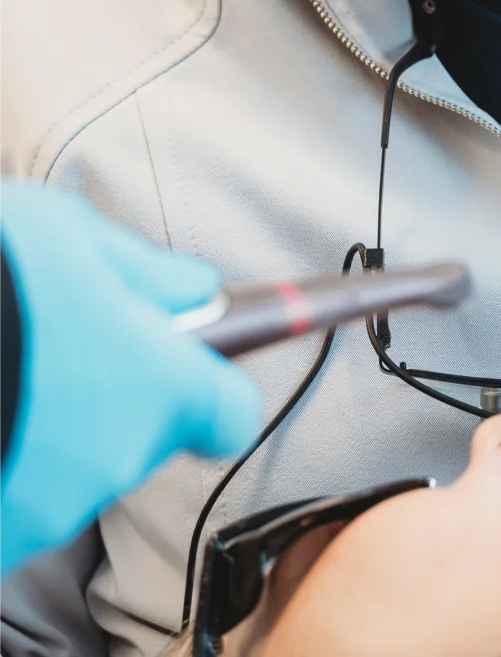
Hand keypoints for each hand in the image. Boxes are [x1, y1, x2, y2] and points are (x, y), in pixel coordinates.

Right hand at [0, 183, 260, 574]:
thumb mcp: (73, 237)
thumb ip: (144, 272)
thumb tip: (195, 289)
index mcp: (163, 387)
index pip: (229, 415)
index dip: (212, 392)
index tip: (195, 372)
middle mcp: (115, 459)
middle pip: (134, 435)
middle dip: (104, 400)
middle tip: (47, 352)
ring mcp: (44, 511)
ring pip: (61, 473)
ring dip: (38, 437)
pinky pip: (6, 499)